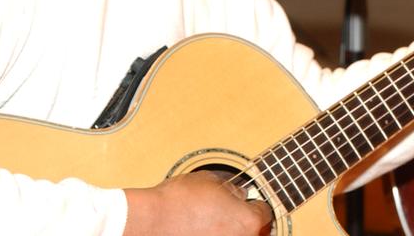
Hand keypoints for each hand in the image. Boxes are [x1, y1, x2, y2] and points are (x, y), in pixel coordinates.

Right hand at [123, 171, 272, 234]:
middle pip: (252, 231)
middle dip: (242, 221)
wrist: (149, 222)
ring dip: (228, 231)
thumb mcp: (210, 182)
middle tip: (229, 214)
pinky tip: (200, 230)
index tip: (249, 202)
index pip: (264, 212)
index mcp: (248, 221)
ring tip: (211, 222)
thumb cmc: (178, 201)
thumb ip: (231, 189)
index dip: (255, 203)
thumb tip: (237, 193)